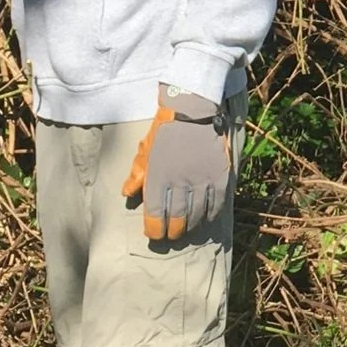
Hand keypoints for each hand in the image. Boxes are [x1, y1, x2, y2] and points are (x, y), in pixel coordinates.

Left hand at [121, 86, 230, 241]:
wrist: (193, 110)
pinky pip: (216, 203)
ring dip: (191, 226)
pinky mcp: (219, 175)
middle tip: (171, 235)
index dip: (154, 229)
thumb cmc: (165, 131)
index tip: (154, 235)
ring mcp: (202, 179)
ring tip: (186, 229)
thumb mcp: (145, 151)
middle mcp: (180, 181)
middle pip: (177, 218)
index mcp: (158, 177)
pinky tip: (205, 218)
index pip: (155, 214)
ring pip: (197, 214)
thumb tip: (127, 196)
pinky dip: (210, 214)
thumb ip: (137, 175)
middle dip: (172, 231)